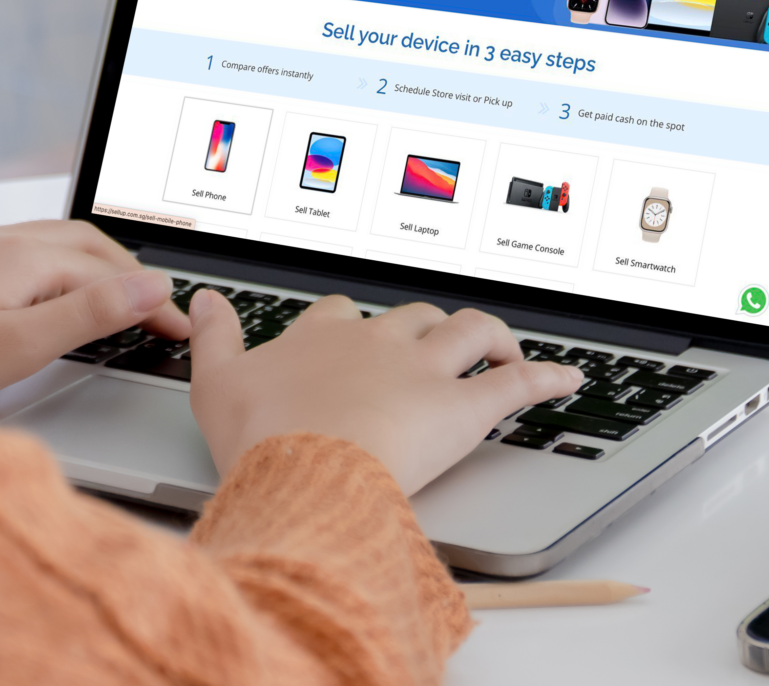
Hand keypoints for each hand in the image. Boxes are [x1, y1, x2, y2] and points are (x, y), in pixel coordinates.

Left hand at [0, 220, 191, 396]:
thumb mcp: (18, 345)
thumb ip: (87, 315)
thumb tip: (148, 287)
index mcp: (22, 255)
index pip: (110, 275)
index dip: (152, 304)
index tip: (182, 332)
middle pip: (86, 244)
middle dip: (131, 272)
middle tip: (162, 312)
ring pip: (55, 243)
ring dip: (97, 265)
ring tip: (122, 297)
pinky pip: (26, 252)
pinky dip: (61, 268)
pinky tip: (54, 294)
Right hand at [187, 292, 583, 494]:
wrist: (306, 469)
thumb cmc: (261, 438)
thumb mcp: (214, 385)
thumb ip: (212, 337)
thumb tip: (201, 299)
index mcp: (321, 337)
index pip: (341, 315)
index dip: (353, 325)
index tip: (356, 336)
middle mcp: (376, 342)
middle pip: (412, 317)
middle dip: (428, 327)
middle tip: (439, 348)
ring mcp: (423, 370)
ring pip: (469, 331)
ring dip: (492, 337)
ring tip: (505, 349)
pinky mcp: (464, 408)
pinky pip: (515, 383)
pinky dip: (546, 378)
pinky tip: (567, 381)